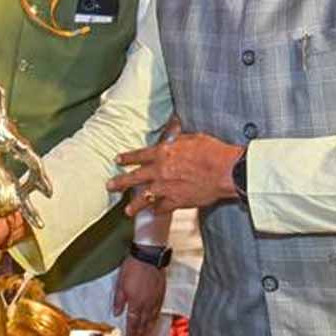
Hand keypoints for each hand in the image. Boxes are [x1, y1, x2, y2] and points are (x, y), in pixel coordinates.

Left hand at [107, 133, 243, 215]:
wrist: (225, 171)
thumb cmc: (212, 151)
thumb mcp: (192, 136)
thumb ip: (178, 135)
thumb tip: (173, 123)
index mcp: (163, 153)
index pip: (139, 155)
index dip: (127, 158)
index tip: (118, 160)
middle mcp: (161, 171)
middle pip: (135, 178)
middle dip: (120, 182)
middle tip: (109, 186)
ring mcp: (167, 187)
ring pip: (145, 198)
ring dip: (135, 204)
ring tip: (127, 210)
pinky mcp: (178, 201)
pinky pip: (163, 208)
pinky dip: (158, 210)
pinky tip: (154, 212)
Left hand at [113, 255, 165, 335]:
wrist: (149, 255)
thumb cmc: (133, 266)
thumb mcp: (120, 283)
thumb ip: (119, 300)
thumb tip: (117, 313)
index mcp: (136, 302)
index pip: (133, 322)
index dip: (132, 332)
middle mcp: (147, 303)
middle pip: (144, 323)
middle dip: (141, 334)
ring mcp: (155, 299)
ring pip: (152, 318)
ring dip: (149, 329)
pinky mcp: (161, 293)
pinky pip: (159, 310)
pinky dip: (156, 318)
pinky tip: (155, 320)